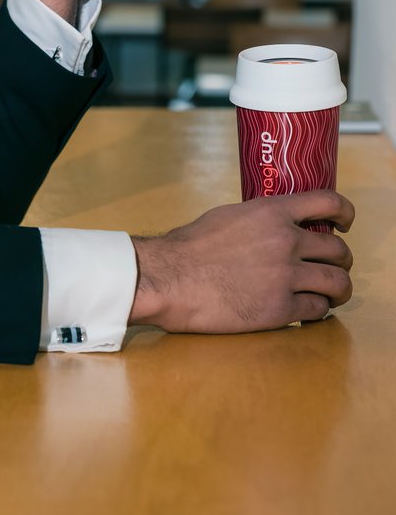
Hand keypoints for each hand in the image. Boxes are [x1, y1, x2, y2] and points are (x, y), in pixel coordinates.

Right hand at [131, 190, 354, 333]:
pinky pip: (317, 310)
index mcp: (272, 213)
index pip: (328, 203)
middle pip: (339, 250)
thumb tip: (274, 227)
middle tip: (335, 267)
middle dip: (341, 260)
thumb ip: (260, 220)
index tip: (346, 223)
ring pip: (337, 283)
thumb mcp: (228, 217)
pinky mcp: (279, 309)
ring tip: (333, 294)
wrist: (169, 279)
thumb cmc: (188, 248)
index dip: (345, 213)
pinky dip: (318, 311)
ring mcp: (285, 277)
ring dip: (339, 289)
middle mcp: (286, 242)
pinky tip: (310, 310)